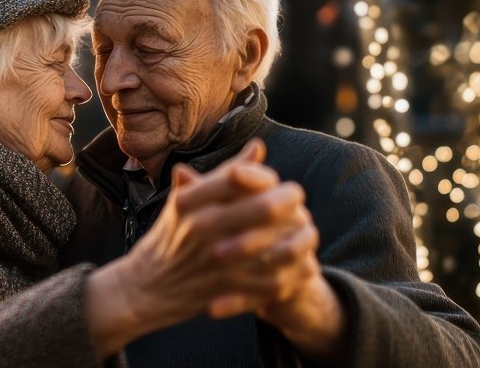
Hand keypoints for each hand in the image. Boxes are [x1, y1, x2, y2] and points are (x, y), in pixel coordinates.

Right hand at [86, 140, 283, 354]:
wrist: (143, 288)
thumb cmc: (170, 237)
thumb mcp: (187, 201)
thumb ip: (225, 174)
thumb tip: (258, 146)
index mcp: (189, 201)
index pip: (238, 176)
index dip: (264, 176)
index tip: (276, 182)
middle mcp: (199, 226)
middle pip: (262, 207)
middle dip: (288, 203)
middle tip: (299, 205)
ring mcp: (211, 259)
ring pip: (271, 244)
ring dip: (293, 239)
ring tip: (304, 234)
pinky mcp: (222, 288)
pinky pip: (267, 280)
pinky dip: (288, 273)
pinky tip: (299, 265)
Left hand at [204, 175, 346, 360]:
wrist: (268, 267)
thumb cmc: (237, 227)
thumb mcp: (220, 209)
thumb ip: (202, 191)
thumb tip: (178, 171)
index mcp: (276, 191)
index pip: (266, 177)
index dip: (250, 176)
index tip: (231, 176)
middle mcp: (295, 215)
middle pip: (276, 210)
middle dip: (247, 222)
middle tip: (214, 240)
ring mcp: (301, 245)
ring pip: (286, 251)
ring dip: (252, 255)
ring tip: (217, 261)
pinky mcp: (299, 277)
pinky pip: (276, 289)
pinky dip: (242, 301)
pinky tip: (213, 308)